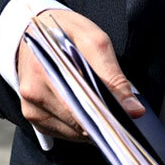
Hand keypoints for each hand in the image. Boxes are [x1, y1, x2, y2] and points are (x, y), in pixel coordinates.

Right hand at [15, 9, 143, 142]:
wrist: (33, 32)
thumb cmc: (66, 32)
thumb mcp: (94, 41)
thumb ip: (113, 75)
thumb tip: (133, 109)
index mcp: (47, 67)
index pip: (84, 103)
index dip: (108, 114)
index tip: (126, 117)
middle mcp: (34, 91)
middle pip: (78, 122)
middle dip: (102, 122)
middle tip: (121, 116)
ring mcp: (30, 106)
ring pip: (71, 132)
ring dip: (91, 126)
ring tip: (105, 110)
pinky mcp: (31, 116)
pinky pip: (61, 132)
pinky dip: (78, 127)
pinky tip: (87, 113)